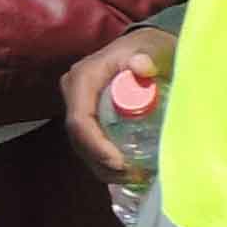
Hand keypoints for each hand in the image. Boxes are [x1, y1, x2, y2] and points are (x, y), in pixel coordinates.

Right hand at [64, 25, 176, 181]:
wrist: (149, 49)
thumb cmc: (150, 49)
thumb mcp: (152, 49)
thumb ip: (148, 55)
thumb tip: (141, 65)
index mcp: (83, 78)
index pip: (80, 120)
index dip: (96, 146)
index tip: (121, 163)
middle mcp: (74, 94)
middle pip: (80, 139)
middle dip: (103, 162)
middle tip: (133, 176)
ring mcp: (80, 108)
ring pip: (84, 148)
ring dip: (107, 168)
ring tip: (135, 177)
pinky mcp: (89, 119)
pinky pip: (92, 146)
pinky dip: (109, 163)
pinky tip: (132, 173)